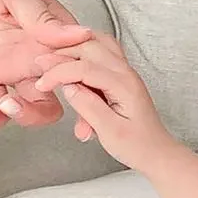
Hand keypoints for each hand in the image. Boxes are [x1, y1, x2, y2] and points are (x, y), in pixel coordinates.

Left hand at [0, 0, 91, 128]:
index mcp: (48, 27)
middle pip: (64, 91)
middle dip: (63, 105)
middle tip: (41, 96)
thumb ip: (40, 15)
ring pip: (35, 105)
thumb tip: (78, 35)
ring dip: (27, 115)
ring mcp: (8, 65)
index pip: (80, 60)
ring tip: (9, 105)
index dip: (84, 78)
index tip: (71, 82)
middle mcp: (33, 50)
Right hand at [32, 34, 176, 172]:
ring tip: (53, 60)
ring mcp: (125, 72)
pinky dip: (83, 54)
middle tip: (41, 65)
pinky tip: (71, 61)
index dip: (58, 73)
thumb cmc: (138, 146)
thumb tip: (67, 86)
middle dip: (62, 54)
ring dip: (73, 49)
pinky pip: (101, 54)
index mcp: (124, 85)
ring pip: (96, 44)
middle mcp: (126, 73)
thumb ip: (87, 106)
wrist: (156, 153)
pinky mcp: (121, 77)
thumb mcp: (109, 131)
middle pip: (89, 46)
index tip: (42, 84)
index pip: (84, 68)